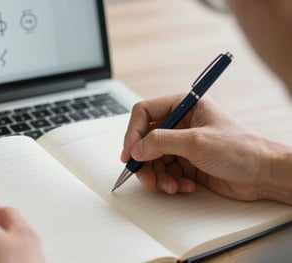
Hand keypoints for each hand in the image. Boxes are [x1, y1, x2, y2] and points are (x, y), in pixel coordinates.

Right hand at [121, 94, 291, 201]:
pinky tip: (184, 186)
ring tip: (169, 186)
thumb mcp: (196, 141)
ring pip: (154, 158)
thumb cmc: (241, 149)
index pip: (146, 113)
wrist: (263, 175)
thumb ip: (161, 142)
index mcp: (184, 105)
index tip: (129, 152)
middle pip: (146, 139)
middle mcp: (181, 123)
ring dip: (157, 175)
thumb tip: (136, 148)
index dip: (133, 132)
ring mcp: (183, 144)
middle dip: (144, 160)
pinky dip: (170, 181)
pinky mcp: (187, 163)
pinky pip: (166, 172)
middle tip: (145, 176)